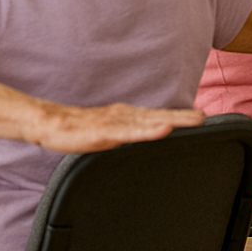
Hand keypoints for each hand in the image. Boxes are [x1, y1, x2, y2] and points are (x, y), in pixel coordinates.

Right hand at [28, 101, 203, 152]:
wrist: (48, 124)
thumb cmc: (73, 129)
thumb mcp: (103, 131)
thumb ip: (119, 131)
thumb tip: (134, 135)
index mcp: (122, 116)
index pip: (153, 116)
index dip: (176, 116)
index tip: (198, 116)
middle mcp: (121, 115)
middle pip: (156, 116)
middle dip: (181, 117)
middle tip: (203, 116)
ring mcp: (114, 122)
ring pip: (149, 121)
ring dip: (172, 120)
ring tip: (193, 120)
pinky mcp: (105, 131)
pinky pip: (131, 132)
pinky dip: (149, 130)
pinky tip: (164, 129)